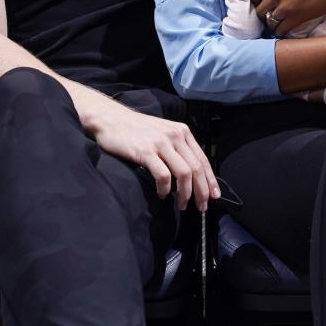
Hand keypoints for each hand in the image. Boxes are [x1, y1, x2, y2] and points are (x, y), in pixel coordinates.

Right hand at [90, 102, 219, 211]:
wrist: (111, 119)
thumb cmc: (136, 129)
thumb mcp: (163, 132)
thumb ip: (177, 147)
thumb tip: (190, 172)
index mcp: (182, 131)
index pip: (202, 159)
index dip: (210, 180)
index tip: (214, 196)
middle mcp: (175, 135)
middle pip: (196, 168)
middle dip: (202, 191)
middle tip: (201, 207)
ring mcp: (160, 143)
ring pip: (184, 173)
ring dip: (185, 194)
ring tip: (181, 205)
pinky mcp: (145, 151)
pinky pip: (163, 175)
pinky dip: (165, 189)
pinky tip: (161, 194)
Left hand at [247, 0, 325, 35]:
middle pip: (259, 8)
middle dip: (262, 10)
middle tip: (268, 11)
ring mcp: (288, 8)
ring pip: (269, 20)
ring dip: (272, 21)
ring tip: (277, 19)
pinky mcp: (297, 18)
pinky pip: (281, 29)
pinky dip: (280, 30)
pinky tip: (284, 27)